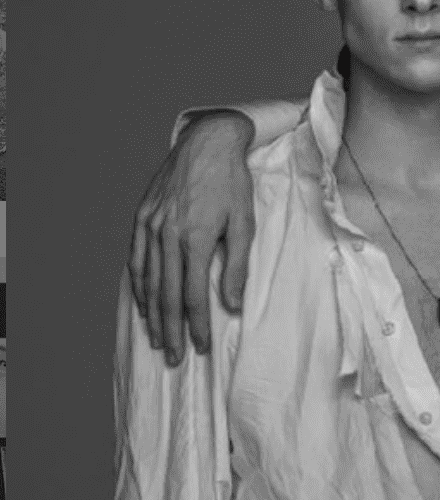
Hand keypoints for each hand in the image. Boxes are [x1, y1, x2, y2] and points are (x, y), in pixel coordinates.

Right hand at [129, 112, 255, 363]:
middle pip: (167, 294)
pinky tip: (142, 303)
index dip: (197, 324)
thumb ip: (237, 266)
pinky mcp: (142, 216)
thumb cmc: (232, 183)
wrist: (207, 142)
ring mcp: (150, 225)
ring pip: (148, 280)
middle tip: (175, 357)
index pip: (194, 295)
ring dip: (152, 314)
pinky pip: (136, 259)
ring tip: (158, 339)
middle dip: (172, 329)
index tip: (201, 347)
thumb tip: (233, 305)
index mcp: (195, 238)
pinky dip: (138, 285)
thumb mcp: (244, 223)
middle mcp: (167, 234)